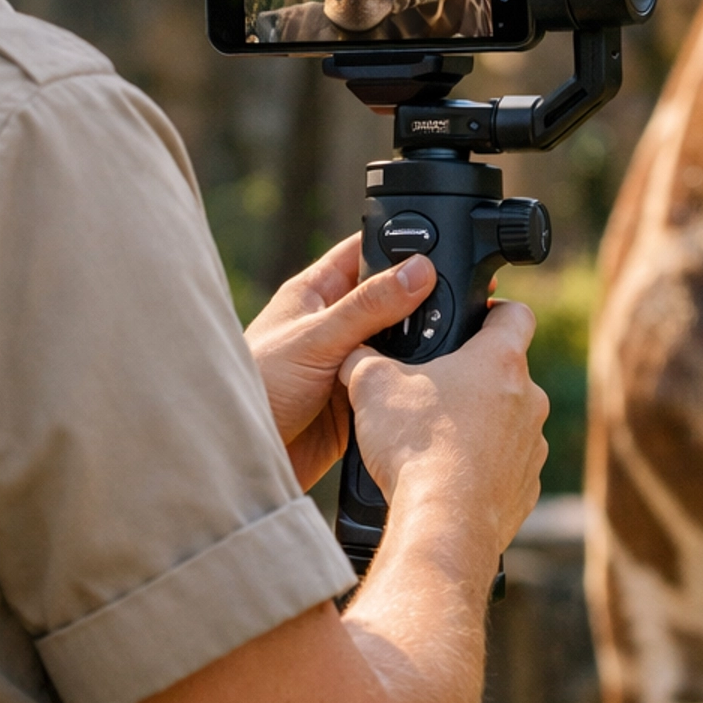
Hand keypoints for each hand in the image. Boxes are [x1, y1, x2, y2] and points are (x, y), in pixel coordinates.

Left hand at [244, 236, 438, 488]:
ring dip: (417, 346)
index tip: (440, 245)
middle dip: (419, 300)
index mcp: (316, 294)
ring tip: (454, 341)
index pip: (363, 252)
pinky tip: (434, 381)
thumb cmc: (258, 386)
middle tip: (459, 298)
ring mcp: (346, 363)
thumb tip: (418, 270)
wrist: (243, 457)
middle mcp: (333, 325)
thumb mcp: (316, 338)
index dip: (398, 246)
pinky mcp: (356, 400)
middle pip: (388, 299)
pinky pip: (392, 383)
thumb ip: (368, 306)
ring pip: (395, 344)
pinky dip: (410, 383)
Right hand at [342, 298, 548, 559]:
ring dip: (480, 426)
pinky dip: (482, 469)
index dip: (494, 310)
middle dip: (473, 379)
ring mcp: (532, 447)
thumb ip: (363, 358)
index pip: (515, 314)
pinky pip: (506, 468)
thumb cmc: (415, 447)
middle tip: (433, 390)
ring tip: (436, 442)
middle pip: (507, 374)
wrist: (443, 525)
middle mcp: (529, 400)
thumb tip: (352, 354)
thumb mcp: (372, 386)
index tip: (474, 319)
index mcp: (499, 361)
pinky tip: (448, 479)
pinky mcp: (526, 489)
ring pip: (508, 423)